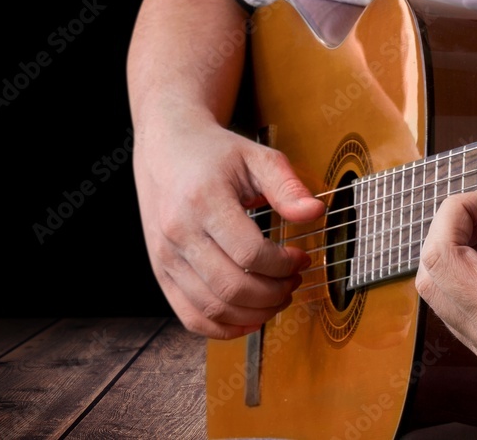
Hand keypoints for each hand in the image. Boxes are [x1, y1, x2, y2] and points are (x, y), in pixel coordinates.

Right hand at [134, 114, 324, 338]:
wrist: (166, 147)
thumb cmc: (214, 153)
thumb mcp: (255, 156)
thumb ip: (286, 185)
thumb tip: (315, 213)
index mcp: (203, 201)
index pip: (250, 253)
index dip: (283, 265)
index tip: (301, 258)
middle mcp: (179, 232)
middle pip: (232, 287)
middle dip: (274, 293)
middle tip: (293, 281)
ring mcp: (166, 257)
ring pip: (213, 308)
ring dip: (255, 313)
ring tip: (277, 296)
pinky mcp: (161, 272)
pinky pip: (191, 317)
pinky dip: (223, 328)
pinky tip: (249, 318)